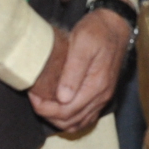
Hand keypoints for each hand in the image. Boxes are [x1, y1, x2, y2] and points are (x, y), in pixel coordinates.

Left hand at [30, 9, 131, 133]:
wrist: (116, 26)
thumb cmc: (97, 31)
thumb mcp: (82, 43)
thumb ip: (73, 71)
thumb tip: (63, 98)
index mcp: (96, 86)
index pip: (66, 111)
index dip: (45, 108)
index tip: (33, 94)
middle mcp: (101, 96)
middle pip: (70, 121)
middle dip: (48, 114)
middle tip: (34, 97)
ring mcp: (102, 98)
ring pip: (77, 123)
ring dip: (57, 118)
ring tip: (43, 102)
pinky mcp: (101, 95)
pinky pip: (85, 117)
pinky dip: (70, 118)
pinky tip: (58, 106)